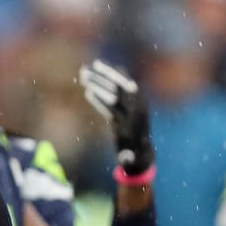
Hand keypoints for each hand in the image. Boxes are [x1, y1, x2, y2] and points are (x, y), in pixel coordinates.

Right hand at [80, 59, 153, 173]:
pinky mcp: (123, 107)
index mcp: (134, 118)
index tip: (91, 86)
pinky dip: (100, 90)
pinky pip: (111, 95)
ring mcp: (129, 106)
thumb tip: (124, 159)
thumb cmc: (134, 156)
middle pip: (120, 87)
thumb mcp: (130, 158)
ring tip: (83, 71)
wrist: (142, 152)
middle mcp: (134, 107)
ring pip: (114, 87)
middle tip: (90, 66)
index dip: (106, 93)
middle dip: (106, 75)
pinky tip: (87, 85)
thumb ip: (127, 158)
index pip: (120, 100)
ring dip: (100, 78)